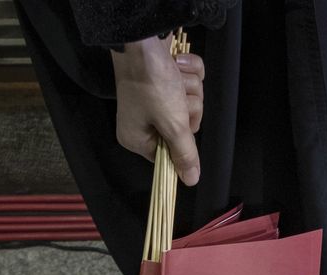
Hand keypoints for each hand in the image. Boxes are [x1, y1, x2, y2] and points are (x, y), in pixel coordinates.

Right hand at [110, 36, 204, 185]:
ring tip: (174, 77)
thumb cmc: (153, 86)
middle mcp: (143, 120)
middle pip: (184, 125)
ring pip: (190, 101)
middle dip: (188, 107)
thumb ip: (184, 153)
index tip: (178, 124)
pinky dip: (189, 70)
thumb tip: (190, 181)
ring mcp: (154, 97)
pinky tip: (177, 64)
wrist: (144, 41)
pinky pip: (190, 80)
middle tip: (175, 97)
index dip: (180, 140)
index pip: (168, 154)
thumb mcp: (172, 124)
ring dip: (189, 87)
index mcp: (136, 137)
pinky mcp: (165, 76)